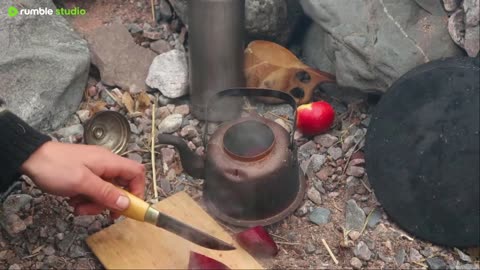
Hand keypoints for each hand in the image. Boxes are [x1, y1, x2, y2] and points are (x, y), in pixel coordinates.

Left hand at [20, 141, 144, 218]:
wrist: (30, 158)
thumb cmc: (56, 167)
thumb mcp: (82, 183)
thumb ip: (106, 193)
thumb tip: (127, 203)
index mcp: (109, 161)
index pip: (136, 173)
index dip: (138, 190)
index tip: (129, 206)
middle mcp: (105, 164)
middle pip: (121, 185)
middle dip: (111, 202)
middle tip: (102, 213)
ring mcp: (94, 169)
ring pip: (106, 191)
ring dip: (95, 203)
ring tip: (78, 206)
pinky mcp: (84, 175)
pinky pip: (93, 190)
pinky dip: (86, 199)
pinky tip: (73, 200)